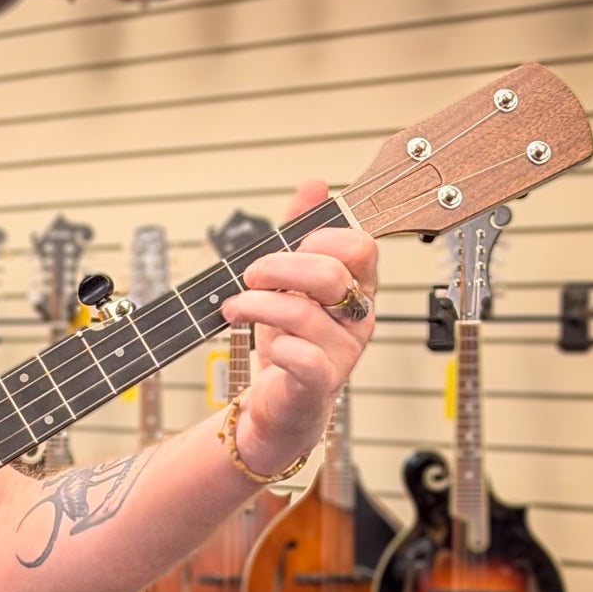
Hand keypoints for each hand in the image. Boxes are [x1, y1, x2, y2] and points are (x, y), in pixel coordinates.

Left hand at [220, 179, 377, 475]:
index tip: (286, 246)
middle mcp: (357, 318)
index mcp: (357, 287)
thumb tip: (314, 184)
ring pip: (303, 313)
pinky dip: (278, 346)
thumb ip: (301, 233)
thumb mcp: (291, 281)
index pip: (358, 246)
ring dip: (255, 304)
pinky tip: (267, 346)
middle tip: (250, 276)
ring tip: (233, 307)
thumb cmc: (288, 342)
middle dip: (278, 267)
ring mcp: (343, 352)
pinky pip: (305, 357)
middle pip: (330, 274)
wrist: (277, 407)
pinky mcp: (319, 383)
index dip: (319, 238)